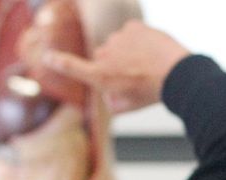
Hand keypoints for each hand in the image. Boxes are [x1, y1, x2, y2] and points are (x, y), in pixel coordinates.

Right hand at [39, 20, 189, 113]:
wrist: (178, 74)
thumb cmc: (154, 93)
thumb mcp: (131, 106)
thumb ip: (114, 102)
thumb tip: (108, 97)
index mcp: (101, 76)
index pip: (72, 67)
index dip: (59, 62)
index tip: (47, 57)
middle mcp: (104, 55)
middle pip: (104, 58)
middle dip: (115, 65)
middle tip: (138, 76)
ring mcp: (117, 39)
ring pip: (118, 44)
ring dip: (129, 52)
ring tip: (148, 64)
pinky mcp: (132, 27)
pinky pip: (132, 33)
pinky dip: (139, 40)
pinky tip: (152, 50)